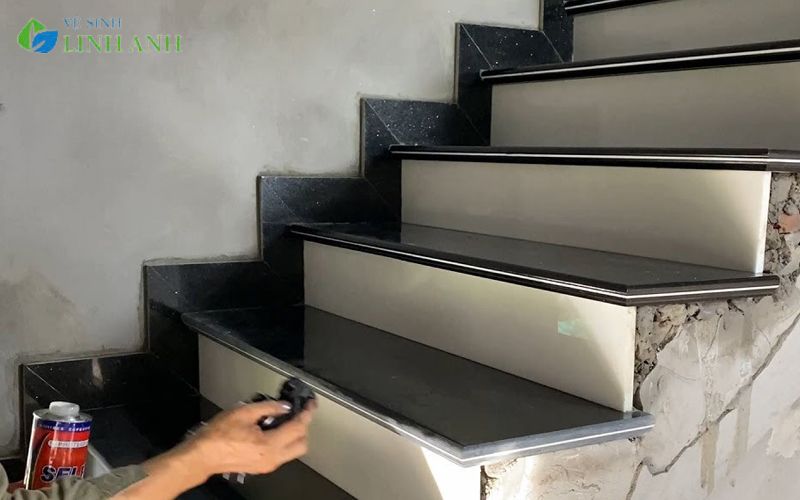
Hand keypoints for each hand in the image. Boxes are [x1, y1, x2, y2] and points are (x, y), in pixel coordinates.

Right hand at [121, 400, 315, 498]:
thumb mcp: (243, 412)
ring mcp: (267, 465)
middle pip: (302, 444)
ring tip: (285, 418)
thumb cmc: (217, 436)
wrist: (202, 456)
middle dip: (304, 427)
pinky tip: (274, 429)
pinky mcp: (261, 466)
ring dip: (294, 435)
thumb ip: (268, 408)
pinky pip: (282, 454)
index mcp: (268, 445)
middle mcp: (271, 458)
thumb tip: (284, 406)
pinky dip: (284, 441)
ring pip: (293, 451)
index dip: (306, 413)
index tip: (310, 404)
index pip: (298, 428)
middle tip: (299, 412)